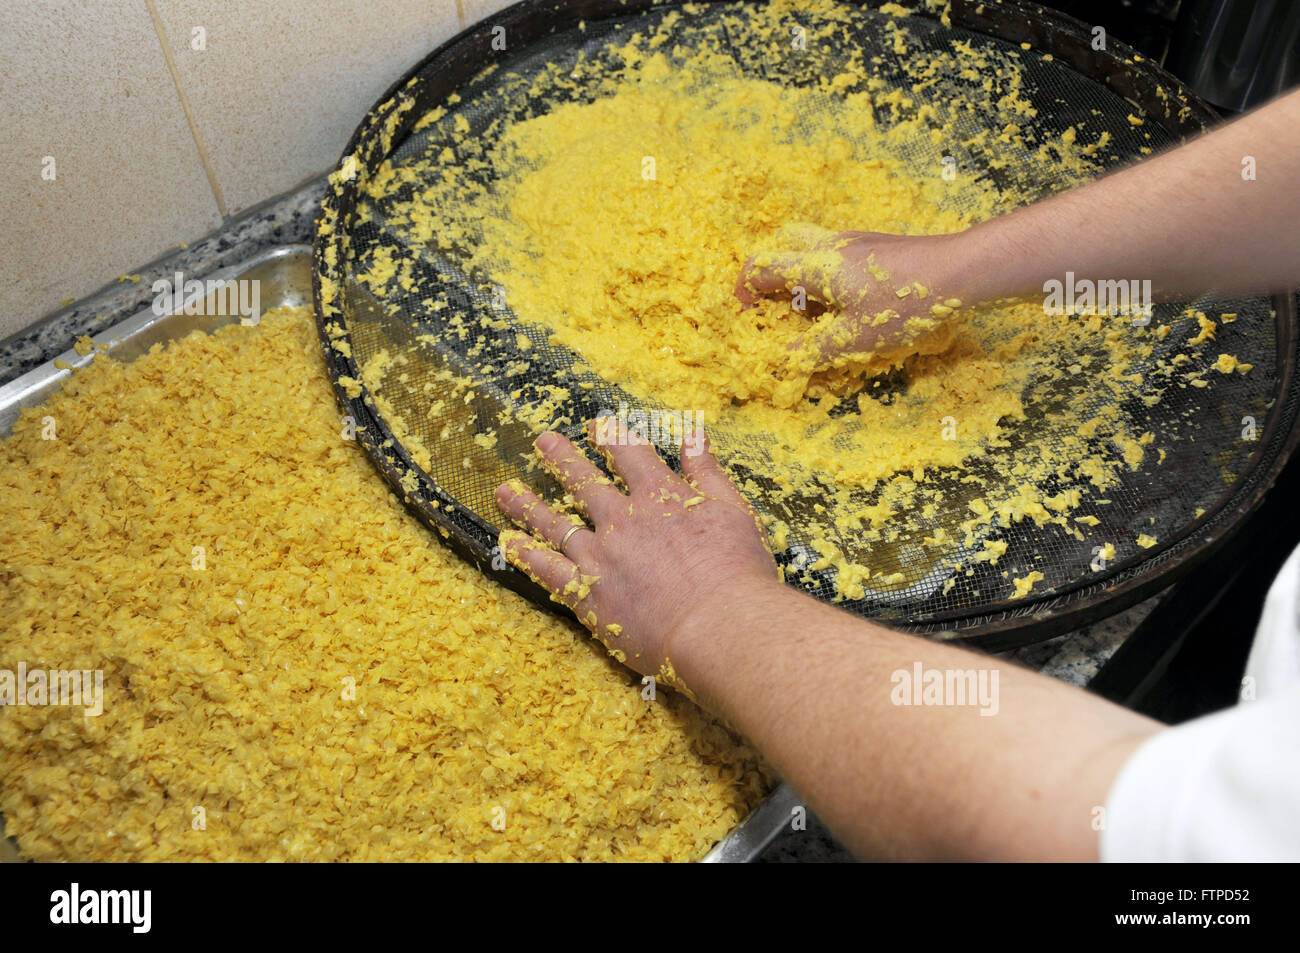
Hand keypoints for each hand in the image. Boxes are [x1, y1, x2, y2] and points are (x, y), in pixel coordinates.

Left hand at [494, 420, 777, 685]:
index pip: (629, 454)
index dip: (611, 436)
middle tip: (543, 442)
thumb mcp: (734, 510)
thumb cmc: (737, 573)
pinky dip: (526, 555)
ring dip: (529, 504)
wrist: (721, 626)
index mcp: (660, 496)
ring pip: (556, 523)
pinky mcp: (589, 595)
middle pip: (584, 481)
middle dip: (561, 458)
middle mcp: (623, 520)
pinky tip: (510, 544)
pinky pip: (548, 571)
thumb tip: (693, 435)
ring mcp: (601, 557)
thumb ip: (708, 472)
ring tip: (506, 490)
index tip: (597, 425)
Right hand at [736, 224, 976, 368]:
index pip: (762, 266)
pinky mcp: (874, 245)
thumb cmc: (904, 303)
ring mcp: (853, 241)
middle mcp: (829, 245)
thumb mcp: (856, 338)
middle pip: (781, 244)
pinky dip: (826, 278)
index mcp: (815, 265)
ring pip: (810, 249)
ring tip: (813, 314)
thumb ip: (816, 350)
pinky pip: (835, 256)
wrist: (957, 270)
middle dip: (770, 275)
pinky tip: (847, 304)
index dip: (744, 290)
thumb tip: (786, 361)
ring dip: (801, 278)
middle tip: (776, 308)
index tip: (745, 316)